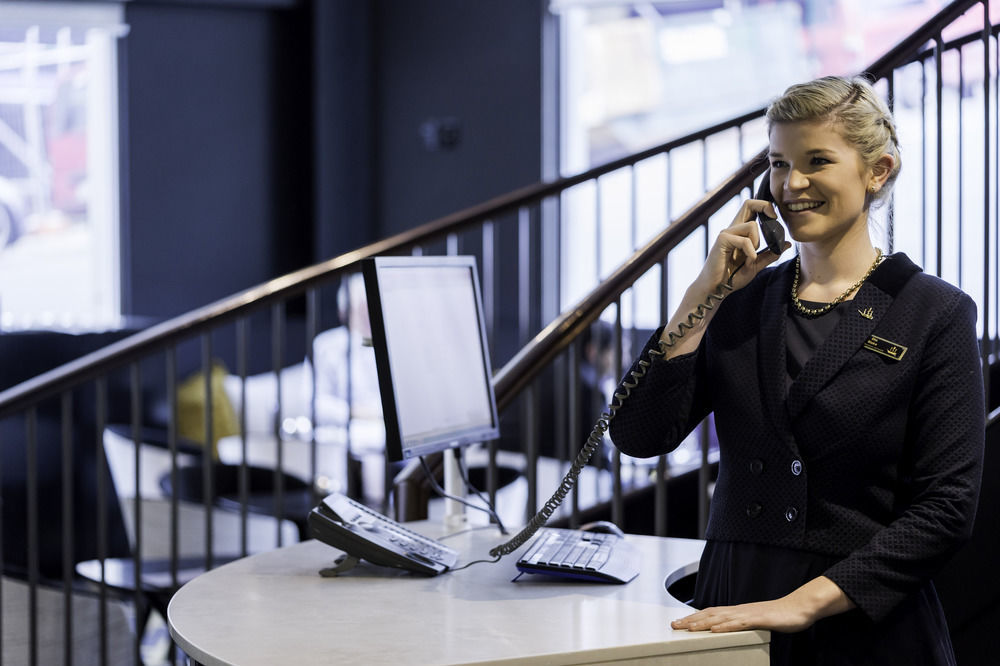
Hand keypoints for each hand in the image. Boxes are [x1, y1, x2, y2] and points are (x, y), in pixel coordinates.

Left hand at [670, 576, 853, 633]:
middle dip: (691, 620)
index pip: (710, 613)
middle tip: (674, 625)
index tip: (680, 623)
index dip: (694, 618)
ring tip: (688, 628)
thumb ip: (741, 624)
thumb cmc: (779, 615)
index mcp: (737, 611)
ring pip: (721, 618)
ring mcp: (748, 614)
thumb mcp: (755, 621)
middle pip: (710, 614)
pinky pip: (740, 623)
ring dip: (703, 623)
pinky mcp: (759, 619)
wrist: (799, 607)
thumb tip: (727, 630)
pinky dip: (726, 627)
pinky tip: (716, 630)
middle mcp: (739, 610)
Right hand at [695, 199, 789, 294]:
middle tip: (774, 218)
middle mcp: (732, 229)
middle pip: (748, 204)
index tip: (775, 217)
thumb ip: (770, 255)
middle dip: (764, 206)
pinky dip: (751, 252)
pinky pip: (745, 241)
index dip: (765, 206)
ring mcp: (726, 233)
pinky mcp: (722, 240)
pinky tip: (749, 261)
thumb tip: (787, 244)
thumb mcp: (756, 266)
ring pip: (752, 226)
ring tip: (752, 257)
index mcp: (740, 232)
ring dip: (758, 242)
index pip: (751, 208)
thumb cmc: (731, 277)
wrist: (716, 289)